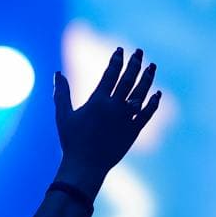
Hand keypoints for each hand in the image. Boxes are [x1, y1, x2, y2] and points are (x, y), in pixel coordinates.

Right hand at [52, 48, 160, 192]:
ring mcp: (126, 118)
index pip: (111, 74)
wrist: (86, 166)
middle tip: (139, 52)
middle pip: (128, 79)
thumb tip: (57, 73)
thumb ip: (61, 93)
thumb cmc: (71, 141)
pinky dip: (153, 103)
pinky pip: (147, 114)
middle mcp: (114, 107)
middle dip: (134, 64)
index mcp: (97, 101)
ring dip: (148, 78)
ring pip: (141, 93)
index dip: (116, 60)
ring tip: (152, 66)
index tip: (120, 50)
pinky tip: (158, 94)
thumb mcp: (63, 115)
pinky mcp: (134, 131)